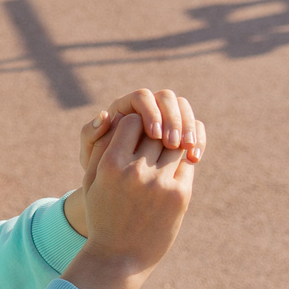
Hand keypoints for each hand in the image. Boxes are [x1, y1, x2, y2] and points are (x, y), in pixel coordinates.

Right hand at [60, 113, 196, 288]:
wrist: (120, 258)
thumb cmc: (102, 216)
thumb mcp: (91, 182)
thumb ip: (101, 148)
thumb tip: (114, 116)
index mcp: (111, 165)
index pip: (131, 121)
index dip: (134, 124)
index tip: (134, 132)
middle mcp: (137, 171)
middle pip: (156, 131)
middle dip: (155, 131)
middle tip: (154, 137)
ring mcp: (161, 183)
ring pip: (175, 144)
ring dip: (172, 143)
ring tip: (164, 150)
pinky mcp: (181, 194)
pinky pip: (186, 163)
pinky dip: (181, 160)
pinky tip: (173, 166)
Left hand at [79, 88, 204, 184]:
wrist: (114, 191)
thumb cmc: (97, 172)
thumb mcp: (90, 157)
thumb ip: (92, 135)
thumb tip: (105, 115)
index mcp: (124, 107)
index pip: (142, 97)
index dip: (150, 112)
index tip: (154, 134)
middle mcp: (146, 108)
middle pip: (167, 99)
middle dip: (173, 119)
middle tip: (173, 143)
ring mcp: (165, 118)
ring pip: (184, 110)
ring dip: (188, 128)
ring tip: (187, 149)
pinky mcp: (179, 133)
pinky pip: (194, 128)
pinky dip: (197, 140)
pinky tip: (194, 158)